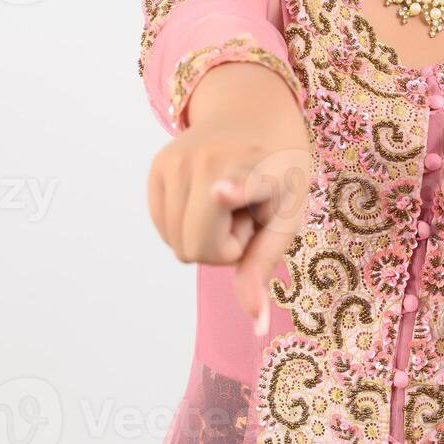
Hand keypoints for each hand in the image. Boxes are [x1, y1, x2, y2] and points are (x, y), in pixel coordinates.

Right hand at [146, 110, 310, 334]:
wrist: (255, 116)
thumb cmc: (278, 176)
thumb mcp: (285, 220)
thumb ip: (262, 268)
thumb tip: (257, 327)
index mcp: (258, 170)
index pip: (240, 185)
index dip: (233, 192)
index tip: (221, 192)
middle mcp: (212, 159)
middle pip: (195, 250)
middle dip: (222, 248)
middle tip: (245, 215)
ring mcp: (178, 159)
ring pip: (175, 242)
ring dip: (202, 235)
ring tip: (227, 201)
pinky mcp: (157, 164)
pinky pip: (162, 227)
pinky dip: (184, 225)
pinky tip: (205, 196)